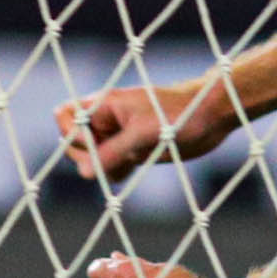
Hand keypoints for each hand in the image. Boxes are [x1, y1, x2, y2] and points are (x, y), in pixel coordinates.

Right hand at [54, 80, 229, 179]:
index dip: (71, 135)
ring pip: (91, 156)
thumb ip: (113, 151)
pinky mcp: (132, 150)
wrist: (210, 116)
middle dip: (86, 156)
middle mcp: (107, 119)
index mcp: (105, 105)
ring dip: (101, 167)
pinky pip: (109, 165)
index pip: (65, 116)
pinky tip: (134, 167)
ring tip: (126, 164)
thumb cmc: (179, 114)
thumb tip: (85, 172)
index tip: (93, 145)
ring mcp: (119, 135)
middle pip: (74, 141)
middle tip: (112, 159)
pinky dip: (115, 172)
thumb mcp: (144, 133)